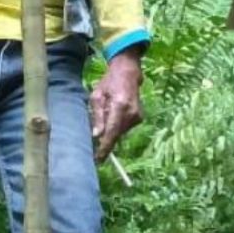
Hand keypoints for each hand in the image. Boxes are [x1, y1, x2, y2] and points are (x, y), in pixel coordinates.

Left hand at [90, 48, 143, 162]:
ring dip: (110, 130)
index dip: (105, 148)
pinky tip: (113, 114)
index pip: (112, 132)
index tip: (98, 160)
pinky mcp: (139, 118)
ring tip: (105, 114)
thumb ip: (97, 116)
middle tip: (94, 136)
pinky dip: (117, 126)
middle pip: (116, 135)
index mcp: (120, 106)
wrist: (128, 73)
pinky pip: (124, 128)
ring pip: (120, 132)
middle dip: (105, 139)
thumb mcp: (97, 96)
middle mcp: (132, 113)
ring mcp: (138, 116)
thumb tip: (97, 136)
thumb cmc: (108, 82)